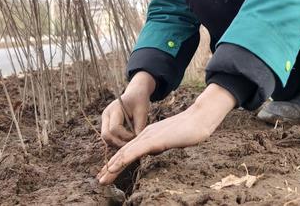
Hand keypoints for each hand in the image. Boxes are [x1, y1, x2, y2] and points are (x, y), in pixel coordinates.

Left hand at [97, 83, 235, 184]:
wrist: (199, 120)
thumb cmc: (189, 130)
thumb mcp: (170, 139)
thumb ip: (159, 144)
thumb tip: (153, 151)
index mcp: (148, 135)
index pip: (129, 150)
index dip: (117, 162)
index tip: (108, 173)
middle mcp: (145, 135)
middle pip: (123, 152)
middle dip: (110, 167)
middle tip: (99, 179)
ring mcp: (148, 137)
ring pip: (126, 153)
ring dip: (112, 166)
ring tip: (102, 179)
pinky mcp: (154, 140)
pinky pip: (135, 151)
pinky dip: (122, 160)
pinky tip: (114, 167)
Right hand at [101, 71, 155, 146]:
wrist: (135, 93)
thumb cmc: (140, 101)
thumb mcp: (142, 111)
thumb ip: (139, 126)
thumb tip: (137, 143)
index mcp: (114, 109)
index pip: (114, 128)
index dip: (125, 136)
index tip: (136, 136)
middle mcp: (106, 115)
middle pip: (106, 136)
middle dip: (119, 143)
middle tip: (132, 145)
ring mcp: (105, 120)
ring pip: (106, 139)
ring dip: (118, 143)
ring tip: (131, 143)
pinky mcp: (107, 124)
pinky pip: (109, 137)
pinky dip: (117, 141)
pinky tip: (128, 140)